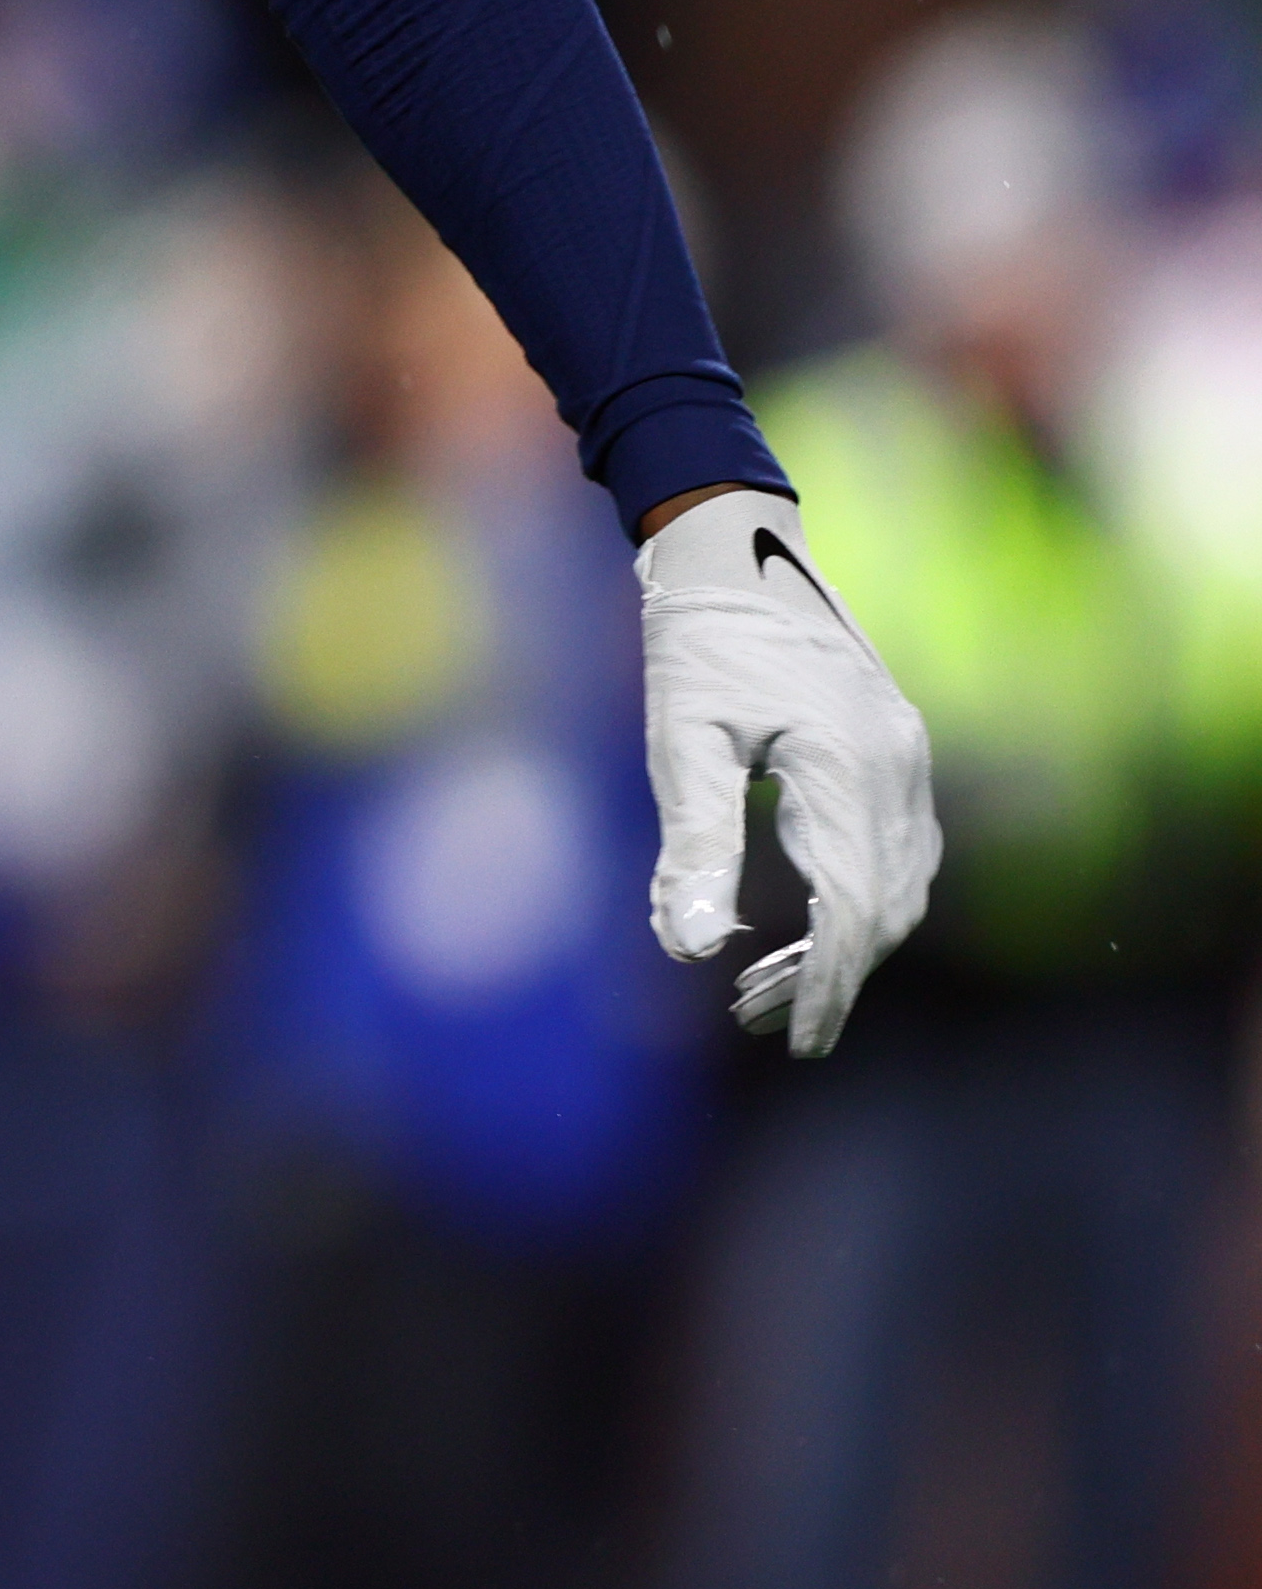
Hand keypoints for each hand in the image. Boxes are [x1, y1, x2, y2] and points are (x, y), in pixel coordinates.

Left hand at [639, 486, 939, 1056]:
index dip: (827, 985)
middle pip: (885, 909)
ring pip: (896, 887)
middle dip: (828, 976)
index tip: (792, 1039)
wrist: (736, 549)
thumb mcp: (680, 738)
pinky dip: (854, 902)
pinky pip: (894, 853)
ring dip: (841, 945)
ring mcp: (908, 761)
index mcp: (851, 766)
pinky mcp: (897, 755)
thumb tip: (688, 948)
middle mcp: (900, 769)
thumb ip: (695, 843)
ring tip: (760, 987)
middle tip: (755, 1018)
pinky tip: (800, 926)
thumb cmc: (697, 640)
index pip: (856, 910)